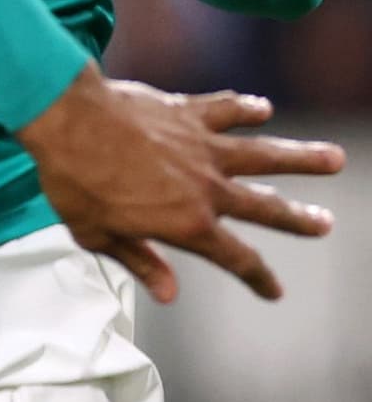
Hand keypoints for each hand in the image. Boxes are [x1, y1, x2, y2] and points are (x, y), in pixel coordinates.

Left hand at [17, 68, 339, 301]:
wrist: (67, 122)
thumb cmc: (74, 182)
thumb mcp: (98, 235)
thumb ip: (140, 261)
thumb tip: (168, 293)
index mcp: (186, 224)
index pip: (234, 258)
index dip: (258, 278)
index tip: (275, 290)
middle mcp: (207, 187)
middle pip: (265, 207)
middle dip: (298, 218)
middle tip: (326, 223)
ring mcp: (203, 147)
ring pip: (265, 154)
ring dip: (301, 157)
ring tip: (334, 159)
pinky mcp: (191, 113)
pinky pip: (228, 110)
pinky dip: (247, 108)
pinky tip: (264, 108)